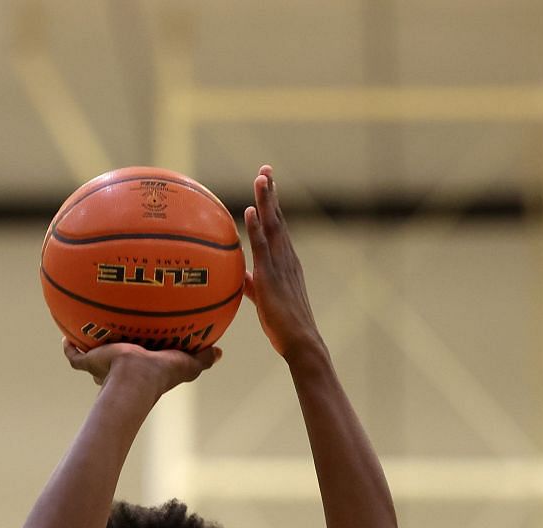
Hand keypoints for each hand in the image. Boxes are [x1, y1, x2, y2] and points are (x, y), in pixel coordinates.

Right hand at [64, 340, 219, 392]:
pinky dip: (68, 348)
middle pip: (115, 358)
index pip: (140, 358)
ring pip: (93, 356)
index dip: (142, 349)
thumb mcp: (187, 364)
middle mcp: (121, 368)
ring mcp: (102, 367)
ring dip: (90, 346)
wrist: (133, 378)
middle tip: (115, 332)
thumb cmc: (160, 374)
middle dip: (114, 349)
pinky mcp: (89, 362)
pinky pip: (73, 355)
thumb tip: (220, 352)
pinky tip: (65, 336)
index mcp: (142, 366)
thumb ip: (201, 359)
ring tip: (86, 328)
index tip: (144, 338)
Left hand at [243, 165, 323, 360]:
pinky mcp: (272, 276)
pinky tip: (250, 210)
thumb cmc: (284, 327)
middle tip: (265, 168)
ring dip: (266, 200)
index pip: (278, 227)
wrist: (301, 343)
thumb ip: (253, 285)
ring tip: (261, 177)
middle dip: (271, 193)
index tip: (267, 183)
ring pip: (273, 226)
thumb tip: (241, 277)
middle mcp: (286, 257)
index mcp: (286, 261)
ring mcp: (281, 265)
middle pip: (278, 218)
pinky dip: (256, 227)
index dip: (272, 205)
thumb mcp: (265, 300)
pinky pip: (263, 247)